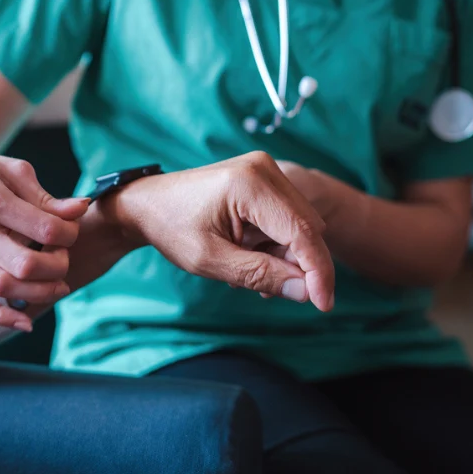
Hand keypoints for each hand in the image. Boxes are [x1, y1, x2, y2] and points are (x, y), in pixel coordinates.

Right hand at [0, 139, 89, 329]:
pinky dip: (2, 317)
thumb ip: (46, 197)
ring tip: (59, 286)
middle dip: (57, 266)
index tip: (72, 229)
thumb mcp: (11, 171)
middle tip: (64, 257)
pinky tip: (27, 322)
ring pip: (2, 287)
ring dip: (38, 293)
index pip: (43, 228)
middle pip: (24, 264)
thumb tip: (81, 209)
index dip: (69, 233)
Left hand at [104, 152, 334, 310]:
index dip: (318, 271)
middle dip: (298, 264)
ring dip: (284, 254)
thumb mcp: (211, 260)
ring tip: (244, 265)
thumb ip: (260, 274)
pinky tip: (248, 252)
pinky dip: (276, 242)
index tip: (324, 305)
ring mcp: (265, 170)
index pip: (302, 232)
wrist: (148, 203)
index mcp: (250, 184)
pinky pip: (287, 217)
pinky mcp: (263, 177)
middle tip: (266, 289)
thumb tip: (306, 293)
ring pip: (301, 225)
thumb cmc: (172, 228)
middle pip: (307, 227)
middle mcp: (264, 168)